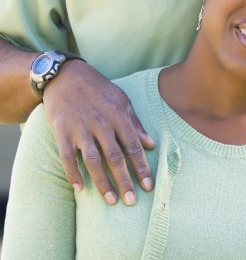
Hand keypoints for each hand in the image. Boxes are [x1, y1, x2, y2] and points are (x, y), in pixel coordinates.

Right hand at [42, 59, 155, 205]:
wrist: (67, 77)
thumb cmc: (99, 90)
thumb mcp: (122, 101)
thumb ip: (136, 124)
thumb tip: (151, 144)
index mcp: (119, 117)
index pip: (134, 146)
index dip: (142, 167)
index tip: (148, 186)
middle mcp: (102, 124)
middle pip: (115, 157)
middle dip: (125, 180)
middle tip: (131, 201)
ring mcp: (81, 128)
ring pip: (93, 160)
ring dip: (102, 182)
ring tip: (110, 200)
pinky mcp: (62, 131)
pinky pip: (67, 157)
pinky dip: (72, 173)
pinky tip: (79, 188)